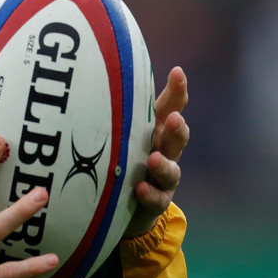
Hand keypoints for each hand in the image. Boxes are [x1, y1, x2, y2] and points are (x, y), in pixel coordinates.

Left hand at [124, 66, 189, 238]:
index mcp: (156, 130)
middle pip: (177, 137)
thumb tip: (99, 77)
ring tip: (154, 159)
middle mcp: (164, 151)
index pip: (170, 108)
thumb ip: (116, 112)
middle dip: (178, 128)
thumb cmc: (121, 159)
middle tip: (175, 119)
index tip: (177, 72)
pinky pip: (157, 198)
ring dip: (163, 165)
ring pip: (171, 170)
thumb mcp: (119, 134)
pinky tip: (141, 189)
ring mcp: (163, 178)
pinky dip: (150, 194)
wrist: (122, 205)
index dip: (177, 91)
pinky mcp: (155, 201)